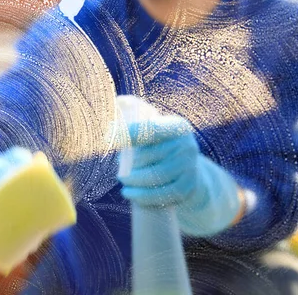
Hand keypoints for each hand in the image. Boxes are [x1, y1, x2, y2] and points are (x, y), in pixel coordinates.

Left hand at [118, 114, 241, 236]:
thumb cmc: (160, 146)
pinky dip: (143, 196)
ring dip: (133, 181)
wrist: (187, 170)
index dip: (127, 133)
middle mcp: (187, 145)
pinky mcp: (188, 187)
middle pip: (148, 156)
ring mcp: (190, 167)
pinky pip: (162, 194)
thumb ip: (134, 112)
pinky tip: (130, 194)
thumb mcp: (152, 128)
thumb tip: (117, 101)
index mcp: (176, 126)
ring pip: (154, 177)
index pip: (148, 129)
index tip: (108, 138)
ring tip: (123, 181)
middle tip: (119, 169)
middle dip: (128, 164)